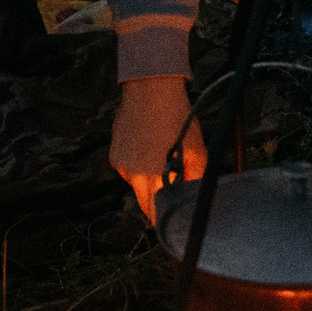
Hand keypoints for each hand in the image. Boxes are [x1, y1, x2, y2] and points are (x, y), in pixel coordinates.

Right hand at [111, 76, 201, 223]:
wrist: (152, 90)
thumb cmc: (178, 118)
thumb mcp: (197, 150)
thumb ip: (196, 180)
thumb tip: (195, 201)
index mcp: (155, 178)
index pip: (157, 213)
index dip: (165, 219)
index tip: (173, 220)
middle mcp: (134, 176)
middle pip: (145, 203)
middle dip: (157, 203)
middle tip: (171, 195)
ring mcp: (122, 165)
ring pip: (137, 186)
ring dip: (148, 181)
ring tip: (161, 159)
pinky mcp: (115, 155)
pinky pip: (128, 171)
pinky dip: (138, 166)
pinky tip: (147, 149)